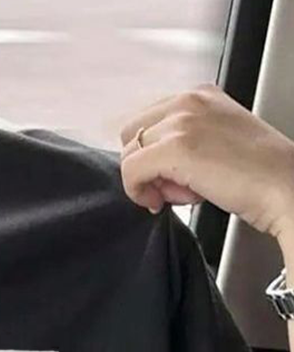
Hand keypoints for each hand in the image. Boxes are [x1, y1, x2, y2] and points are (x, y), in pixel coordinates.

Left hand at [119, 83, 293, 245]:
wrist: (283, 186)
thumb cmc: (258, 173)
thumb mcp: (218, 141)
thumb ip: (186, 140)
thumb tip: (153, 166)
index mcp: (200, 94)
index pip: (148, 122)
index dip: (152, 155)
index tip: (171, 176)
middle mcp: (189, 100)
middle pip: (132, 134)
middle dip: (145, 165)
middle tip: (173, 186)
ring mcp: (182, 120)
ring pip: (130, 153)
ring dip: (148, 181)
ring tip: (181, 192)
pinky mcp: (175, 147)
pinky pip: (130, 171)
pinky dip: (138, 192)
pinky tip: (162, 201)